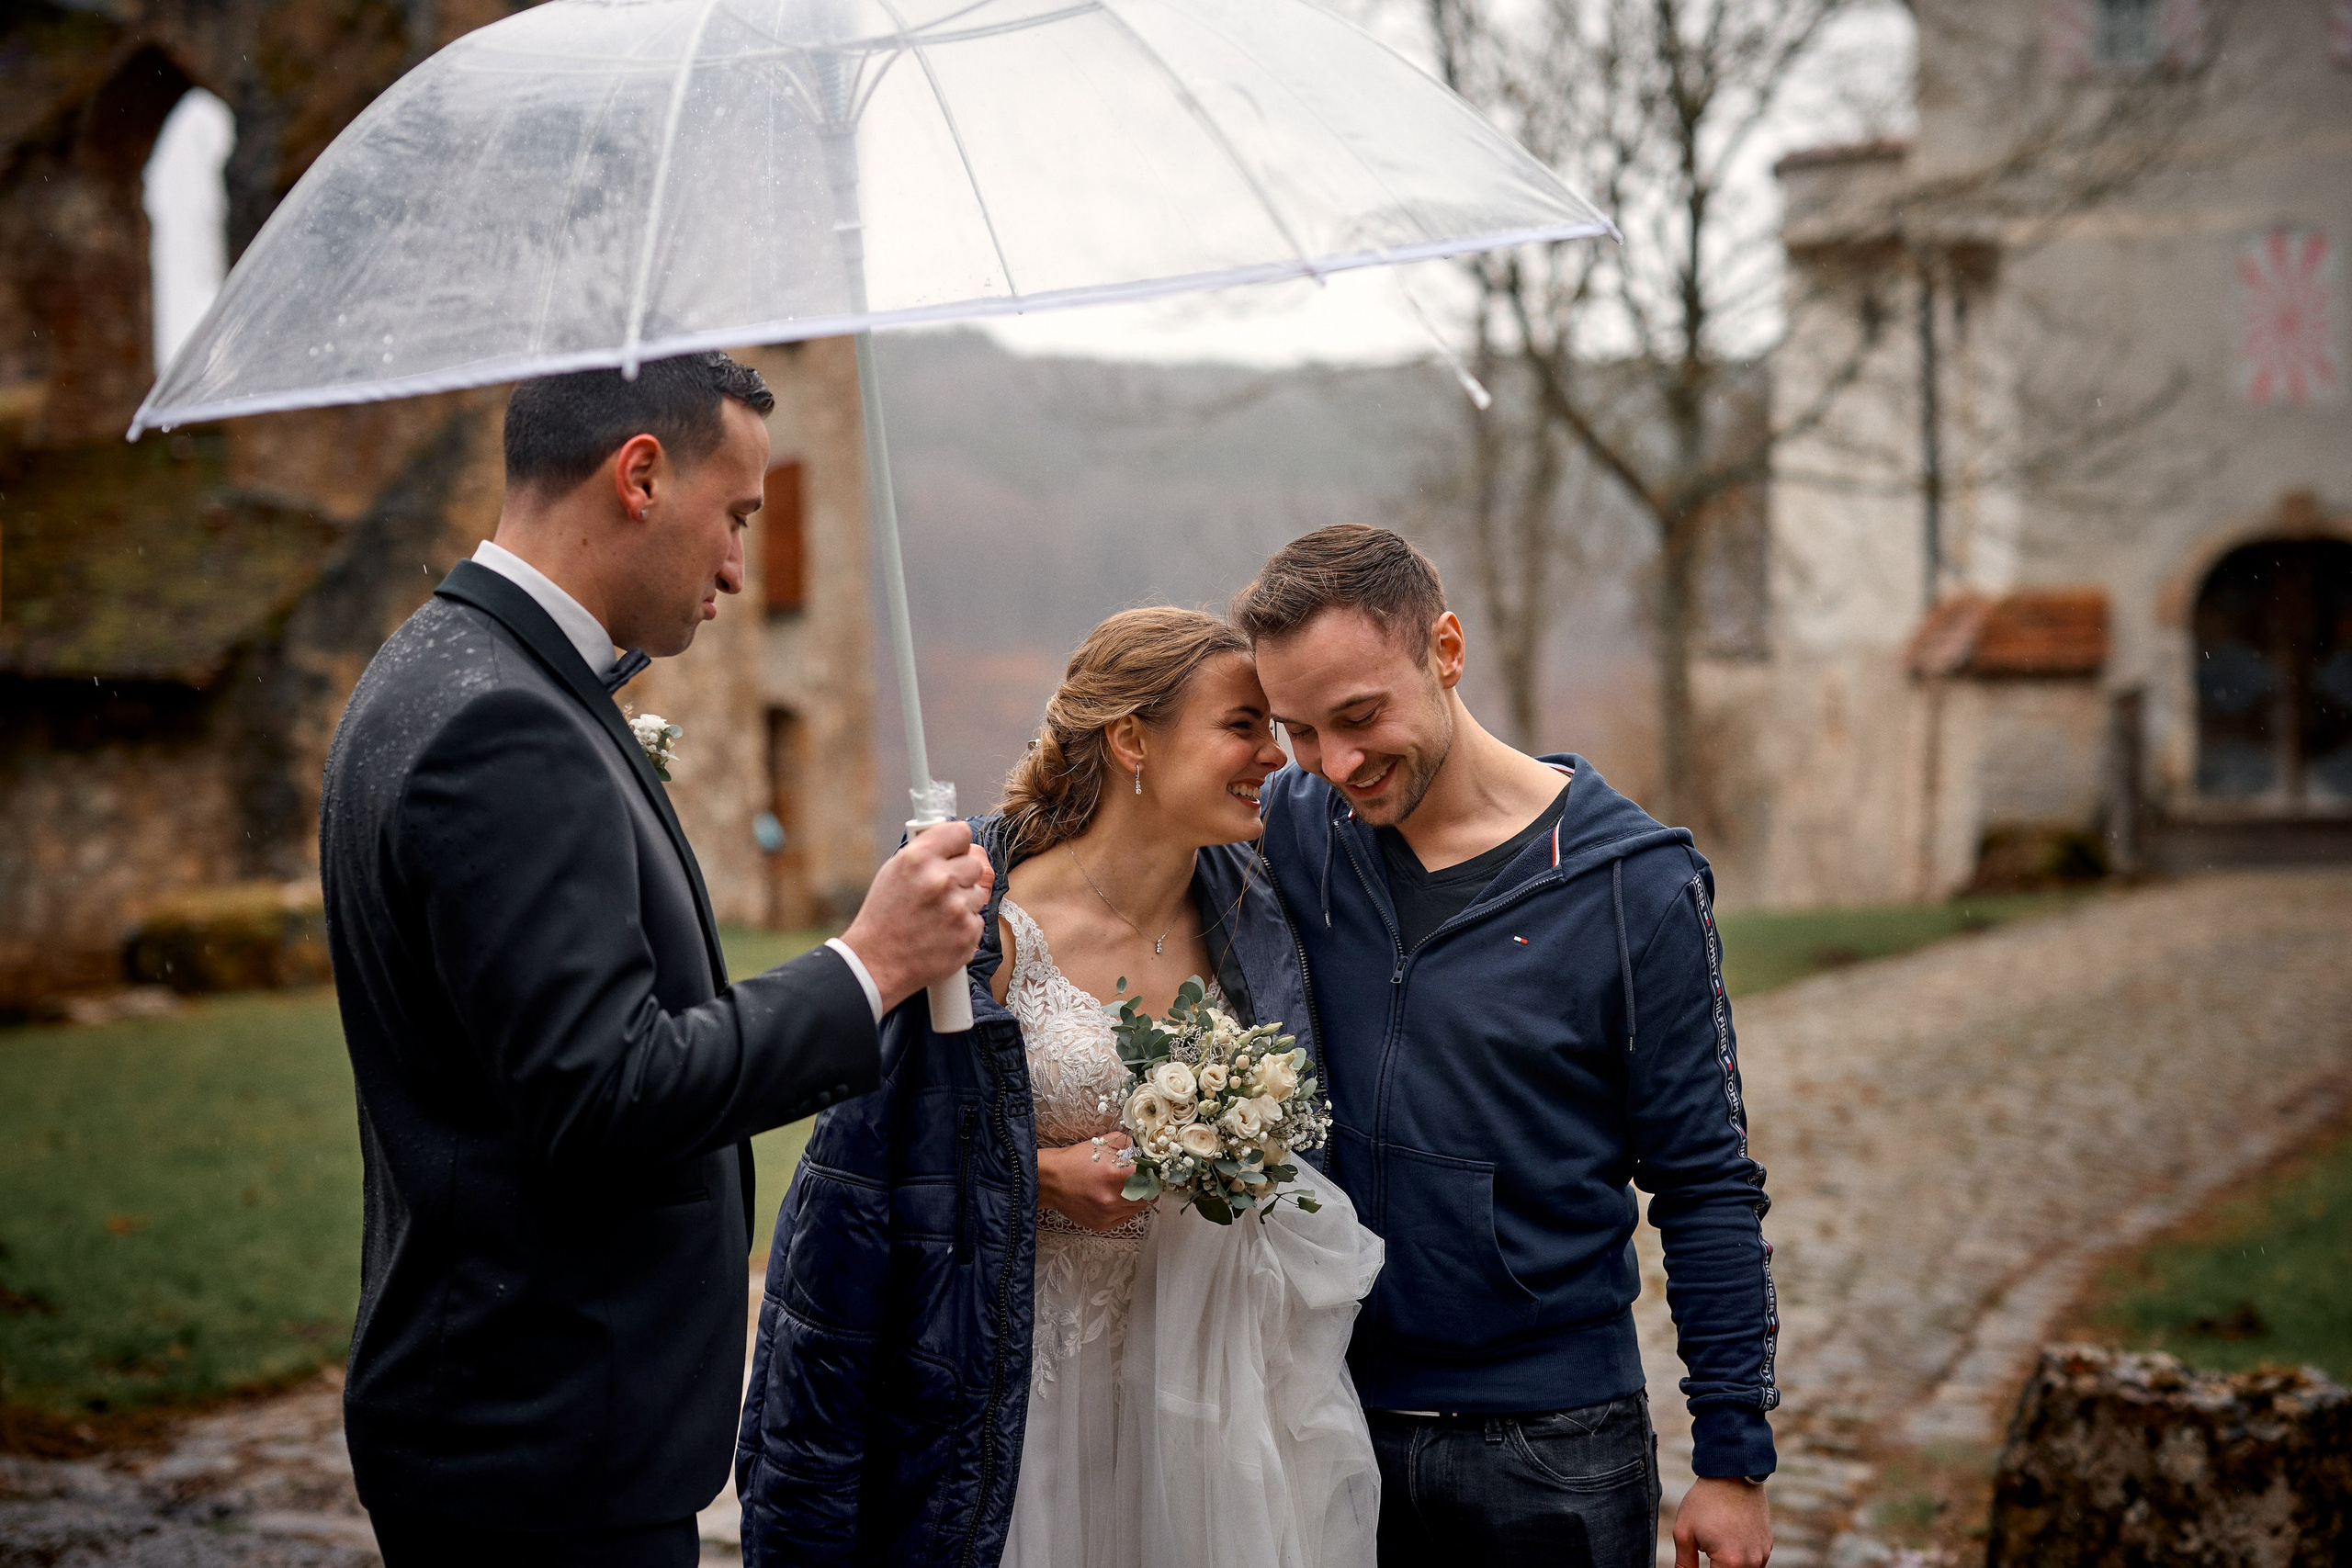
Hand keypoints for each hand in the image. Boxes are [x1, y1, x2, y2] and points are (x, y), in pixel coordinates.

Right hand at [838, 821, 993, 1012]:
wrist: (876, 964)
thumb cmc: (883, 917)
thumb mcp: (894, 872)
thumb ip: (926, 853)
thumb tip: (956, 844)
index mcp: (919, 859)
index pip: (961, 833)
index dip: (957, 845)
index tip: (954, 853)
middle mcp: (940, 880)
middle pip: (975, 864)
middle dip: (962, 875)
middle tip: (942, 891)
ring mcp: (957, 908)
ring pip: (978, 893)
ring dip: (963, 903)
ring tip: (937, 916)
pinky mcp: (968, 933)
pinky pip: (977, 920)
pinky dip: (963, 926)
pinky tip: (941, 933)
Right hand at [1037, 1133, 1151, 1231]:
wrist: (1052, 1181)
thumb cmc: (1076, 1160)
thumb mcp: (1104, 1143)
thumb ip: (1130, 1146)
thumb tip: (1147, 1154)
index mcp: (1116, 1175)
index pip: (1152, 1180)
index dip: (1154, 1175)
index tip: (1152, 1172)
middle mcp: (1113, 1198)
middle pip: (1149, 1197)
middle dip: (1147, 1187)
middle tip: (1138, 1179)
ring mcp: (1108, 1214)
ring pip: (1138, 1208)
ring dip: (1135, 1198)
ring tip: (1121, 1188)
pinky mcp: (1102, 1225)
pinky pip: (1125, 1217)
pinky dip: (1123, 1208)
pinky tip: (1111, 1198)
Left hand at [1675, 1476, 1770, 1567]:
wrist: (1733, 1473)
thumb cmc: (1705, 1501)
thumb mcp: (1684, 1532)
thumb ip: (1684, 1563)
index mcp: (1731, 1562)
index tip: (1699, 1558)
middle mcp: (1752, 1562)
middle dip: (1716, 1567)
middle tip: (1707, 1549)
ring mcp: (1763, 1553)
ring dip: (1730, 1565)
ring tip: (1716, 1542)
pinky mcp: (1767, 1544)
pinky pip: (1754, 1561)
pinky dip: (1741, 1557)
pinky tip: (1728, 1538)